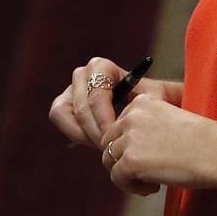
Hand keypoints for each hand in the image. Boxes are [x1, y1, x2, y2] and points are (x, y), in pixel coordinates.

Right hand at [49, 58, 183, 149]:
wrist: (144, 108)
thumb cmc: (152, 102)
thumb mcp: (154, 100)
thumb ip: (147, 103)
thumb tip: (138, 111)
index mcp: (101, 67)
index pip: (96, 95)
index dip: (104, 120)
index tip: (115, 137)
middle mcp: (83, 74)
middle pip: (80, 107)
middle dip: (95, 131)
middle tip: (110, 148)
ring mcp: (70, 89)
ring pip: (63, 113)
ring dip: (82, 134)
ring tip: (104, 146)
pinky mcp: (64, 105)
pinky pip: (62, 121)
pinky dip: (76, 134)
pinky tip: (96, 143)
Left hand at [100, 96, 216, 199]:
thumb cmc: (202, 141)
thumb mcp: (169, 121)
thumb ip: (147, 128)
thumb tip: (127, 150)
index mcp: (142, 102)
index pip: (118, 126)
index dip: (129, 145)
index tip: (149, 156)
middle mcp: (131, 116)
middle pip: (109, 142)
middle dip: (123, 159)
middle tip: (146, 173)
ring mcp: (129, 138)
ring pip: (109, 161)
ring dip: (127, 174)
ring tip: (150, 182)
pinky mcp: (130, 161)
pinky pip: (117, 178)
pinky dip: (131, 187)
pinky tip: (152, 188)